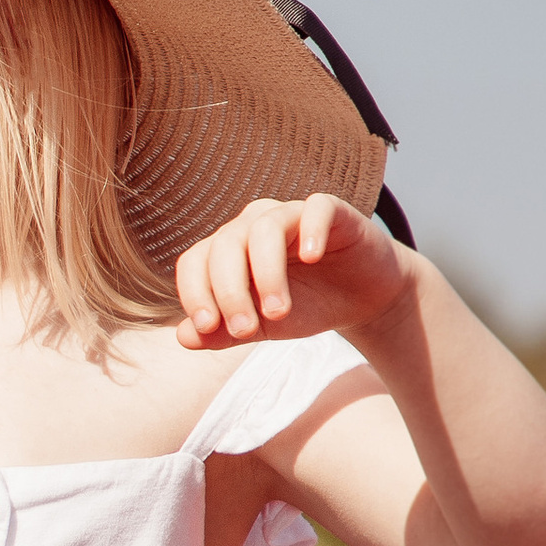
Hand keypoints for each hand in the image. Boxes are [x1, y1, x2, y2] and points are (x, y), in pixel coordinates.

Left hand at [174, 194, 415, 351]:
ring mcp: (291, 214)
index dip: (195, 293)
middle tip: (246, 329)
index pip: (195, 262)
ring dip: (266, 273)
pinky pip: (316, 207)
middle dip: (230, 291)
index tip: (208, 328)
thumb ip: (223, 333)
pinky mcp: (333, 211)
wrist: (361, 300)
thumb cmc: (305, 307)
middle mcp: (253, 226)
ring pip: (265, 229)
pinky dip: (311, 230)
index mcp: (227, 251)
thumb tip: (184, 337)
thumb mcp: (262, 327)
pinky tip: (312, 259)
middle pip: (225, 245)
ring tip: (279, 312)